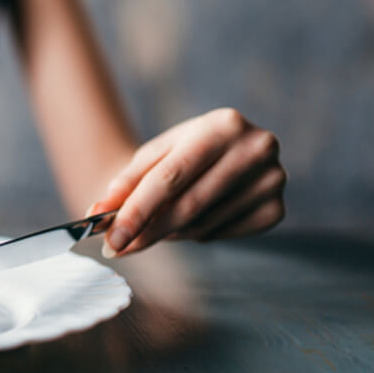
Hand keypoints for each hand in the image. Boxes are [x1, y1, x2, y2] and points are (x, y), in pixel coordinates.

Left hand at [88, 108, 285, 256]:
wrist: (219, 152)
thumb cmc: (183, 154)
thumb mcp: (153, 157)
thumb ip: (124, 184)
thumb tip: (96, 214)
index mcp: (224, 124)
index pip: (171, 177)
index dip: (138, 210)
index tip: (112, 237)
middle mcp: (257, 149)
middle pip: (188, 204)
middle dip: (148, 231)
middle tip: (117, 248)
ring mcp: (273, 181)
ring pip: (204, 224)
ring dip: (172, 232)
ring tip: (159, 223)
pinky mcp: (276, 210)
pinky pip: (224, 235)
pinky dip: (200, 234)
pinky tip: (196, 217)